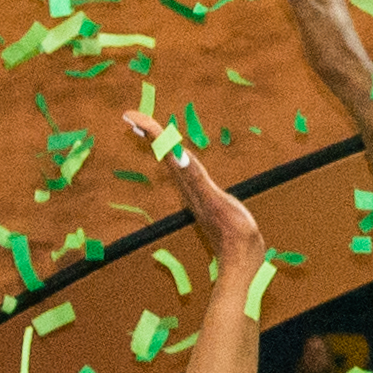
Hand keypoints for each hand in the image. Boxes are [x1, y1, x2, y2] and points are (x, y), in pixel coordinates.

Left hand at [141, 104, 262, 280]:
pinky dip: (177, 157)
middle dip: (149, 133)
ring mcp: (194, 191)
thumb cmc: (233, 231)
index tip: (131, 115)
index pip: (165, 149)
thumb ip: (196, 180)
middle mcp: (187, 184)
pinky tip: (178, 156)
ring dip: (160, 144)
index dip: (150, 131)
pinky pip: (185, 170)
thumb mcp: (216, 202)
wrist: (240, 257)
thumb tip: (178, 157)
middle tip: (132, 117)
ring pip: (172, 161)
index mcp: (188, 180)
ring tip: (147, 131)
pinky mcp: (204, 197)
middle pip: (163, 153)